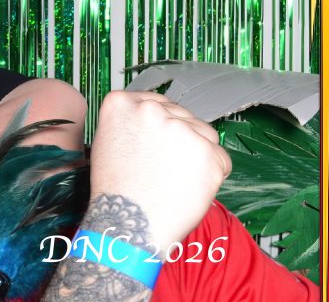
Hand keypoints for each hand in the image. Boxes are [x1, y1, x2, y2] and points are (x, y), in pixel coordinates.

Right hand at [87, 91, 230, 252]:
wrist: (129, 224)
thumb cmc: (117, 191)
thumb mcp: (107, 142)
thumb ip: (130, 123)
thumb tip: (155, 120)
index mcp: (122, 103)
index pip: (158, 103)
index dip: (162, 127)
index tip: (161, 143)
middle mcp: (151, 109)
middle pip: (183, 116)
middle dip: (181, 139)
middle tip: (166, 168)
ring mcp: (181, 128)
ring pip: (204, 134)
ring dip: (198, 154)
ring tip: (177, 179)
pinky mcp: (207, 151)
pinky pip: (221, 159)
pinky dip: (213, 174)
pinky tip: (191, 188)